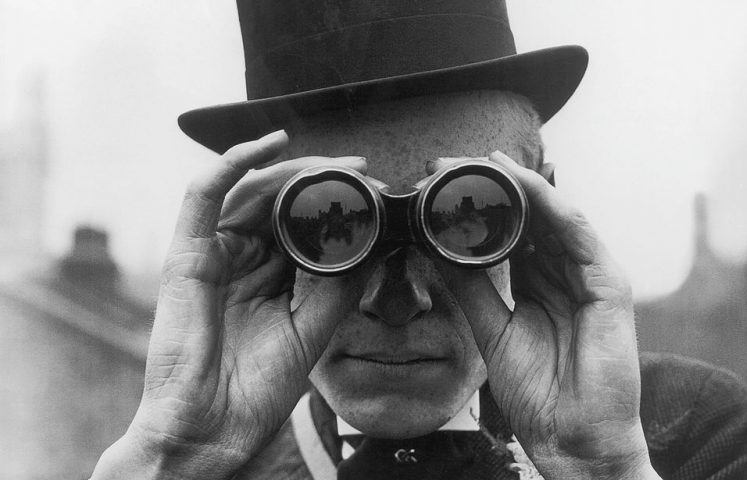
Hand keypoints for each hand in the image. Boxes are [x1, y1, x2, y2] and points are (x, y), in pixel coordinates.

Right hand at [92, 131, 365, 479]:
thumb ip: (339, 282)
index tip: (370, 190)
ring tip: (330, 163)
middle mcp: (240, 260)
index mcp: (268, 278)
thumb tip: (374, 240)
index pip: (299, 223)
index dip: (332, 202)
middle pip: (277, 201)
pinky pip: (202, 194)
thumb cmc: (258, 388)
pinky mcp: (187, 253)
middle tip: (358, 167)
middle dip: (318, 178)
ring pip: (249, 191)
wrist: (214, 429)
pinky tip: (270, 144)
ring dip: (290, 169)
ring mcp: (213, 254)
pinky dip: (232, 162)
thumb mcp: (314, 327)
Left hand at [432, 152, 659, 479]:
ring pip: (555, 216)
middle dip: (497, 188)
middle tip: (456, 164)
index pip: (511, 233)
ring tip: (486, 163)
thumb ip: (472, 287)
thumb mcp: (492, 329)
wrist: (571, 437)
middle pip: (532, 218)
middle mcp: (563, 274)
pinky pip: (578, 233)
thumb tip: (438, 249)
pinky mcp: (609, 284)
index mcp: (537, 284)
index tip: (442, 187)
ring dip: (521, 186)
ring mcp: (588, 276)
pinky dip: (552, 204)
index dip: (481, 209)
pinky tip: (524, 183)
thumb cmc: (537, 391)